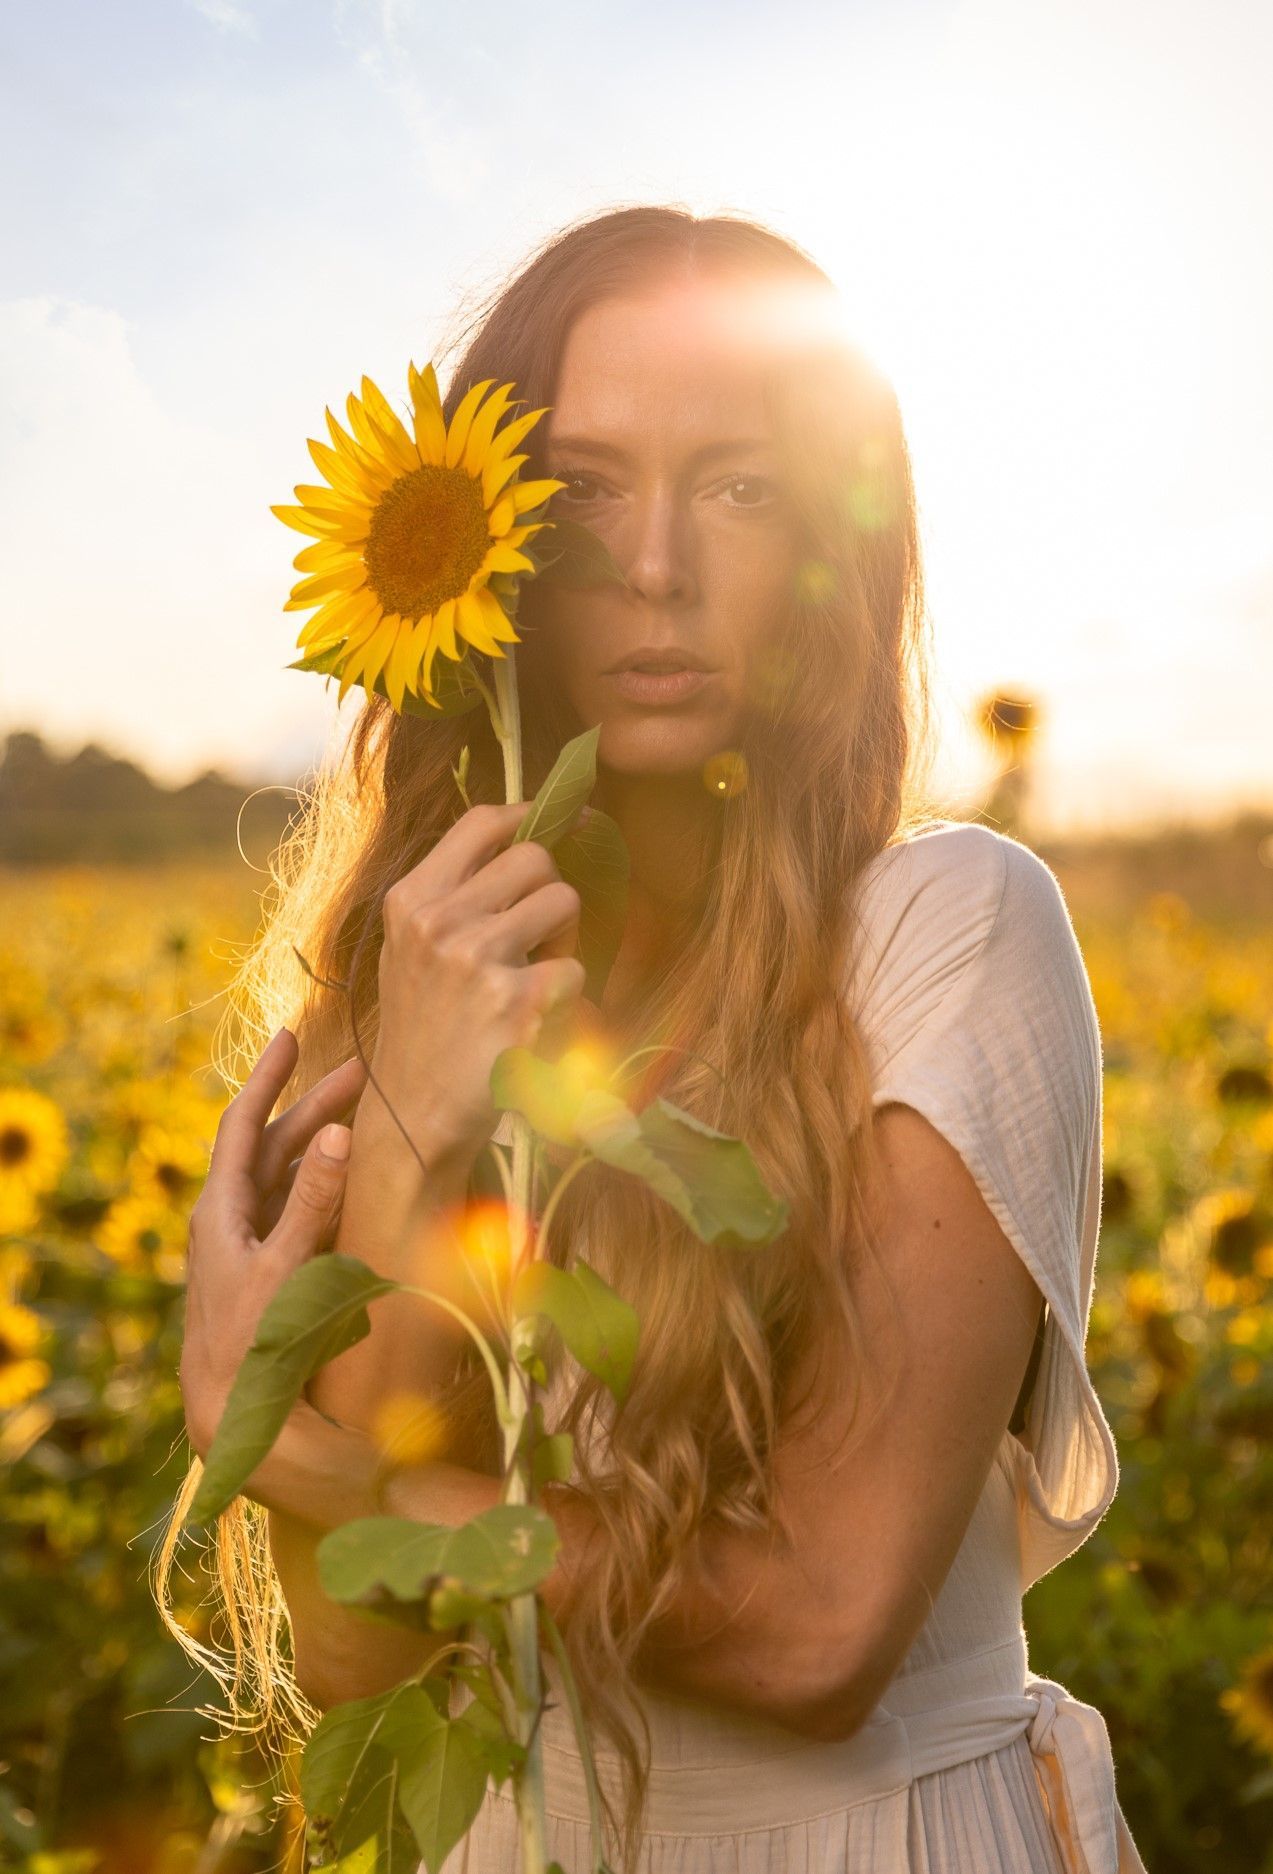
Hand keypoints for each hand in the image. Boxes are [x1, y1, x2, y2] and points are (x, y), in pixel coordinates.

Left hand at [179, 1028, 368, 1458]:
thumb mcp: (285, 1266)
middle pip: (273, 1145)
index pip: (243, 1124)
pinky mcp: (269, 1264)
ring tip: (362, 1114)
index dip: (268, 1078)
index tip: (289, 1036)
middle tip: (359, 1074)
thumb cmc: (251, 1340)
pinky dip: (325, 1183)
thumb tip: (339, 1135)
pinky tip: (354, 1176)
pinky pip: (297, 1207)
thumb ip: (314, 1201)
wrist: (229, 1409)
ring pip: (286, 1175)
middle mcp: (231, 1217)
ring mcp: (249, 1241)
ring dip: (322, 1143)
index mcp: (221, 1209)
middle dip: (313, 1107)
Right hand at [368, 799, 585, 1173]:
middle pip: (535, 857)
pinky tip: (533, 1019)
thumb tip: (524, 827)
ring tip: (533, 975)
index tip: (557, 823)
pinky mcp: (518, 1003)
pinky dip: (565, 997)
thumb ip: (456, 891)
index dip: (528, 816)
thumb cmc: (423, 1025)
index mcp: (412, 900)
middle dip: (549, 890)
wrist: (414, 1113)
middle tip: (537, 932)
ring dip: (563, 937)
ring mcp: (478, 960)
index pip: (483, 823)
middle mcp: (440, 922)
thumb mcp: (412, 946)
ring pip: (564, 901)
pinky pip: (574, 971)